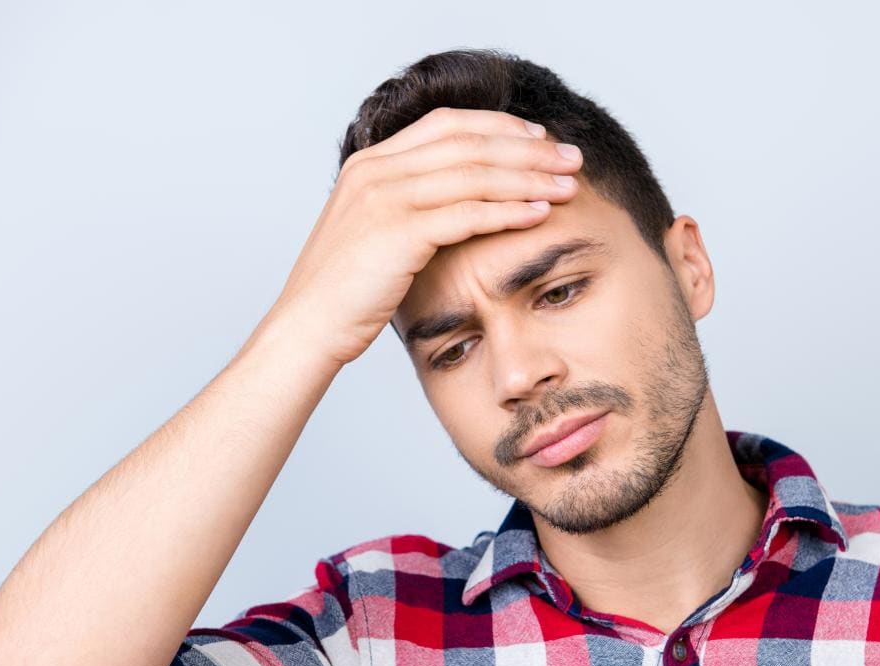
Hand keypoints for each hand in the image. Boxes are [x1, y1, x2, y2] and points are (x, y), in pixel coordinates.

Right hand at [265, 107, 583, 367]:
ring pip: (474, 173)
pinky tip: (541, 214)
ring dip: (529, 177)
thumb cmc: (346, 291)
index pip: (447, 125)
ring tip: (570, 185)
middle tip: (572, 158)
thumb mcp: (374, 233)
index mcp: (371, 162)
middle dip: (527, 149)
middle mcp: (376, 169)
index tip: (540, 141)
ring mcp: (384, 197)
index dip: (499, 128)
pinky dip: (509, 211)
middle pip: (468, 142)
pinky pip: (467, 213)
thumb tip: (459, 201)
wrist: (307, 327)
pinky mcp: (397, 232)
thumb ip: (409, 205)